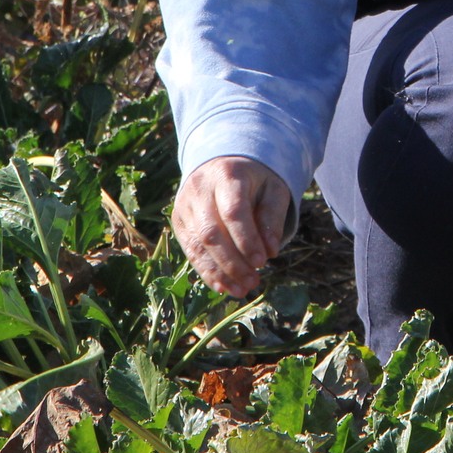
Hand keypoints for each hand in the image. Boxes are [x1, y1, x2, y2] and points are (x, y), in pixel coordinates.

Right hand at [172, 156, 291, 297]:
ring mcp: (185, 205)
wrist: (222, 162)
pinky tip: (222, 286)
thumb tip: (270, 251)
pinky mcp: (178, 220)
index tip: (261, 263)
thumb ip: (273, 217)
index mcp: (227, 175)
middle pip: (211, 233)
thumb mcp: (273, 188)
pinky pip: (190, 250)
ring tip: (241, 290)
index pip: (233, 212)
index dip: (246, 240)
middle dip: (232, 263)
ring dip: (219, 272)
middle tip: (253, 282)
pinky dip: (206, 271)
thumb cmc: (253, 179)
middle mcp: (200, 189)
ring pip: (198, 245)